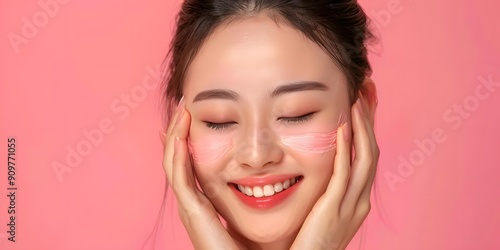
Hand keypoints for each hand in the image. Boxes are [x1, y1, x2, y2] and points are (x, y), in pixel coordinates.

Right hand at [161, 98, 242, 249]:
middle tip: (183, 105)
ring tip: (181, 112)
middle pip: (177, 159)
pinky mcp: (192, 212)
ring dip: (176, 136)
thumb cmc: (254, 245)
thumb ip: (254, 189)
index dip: (188, 138)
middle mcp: (193, 201)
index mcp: (204, 200)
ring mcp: (190, 206)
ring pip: (174, 164)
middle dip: (178, 131)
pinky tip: (180, 137)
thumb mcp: (252, 209)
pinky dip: (178, 157)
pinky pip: (180, 179)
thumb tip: (266, 170)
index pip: (190, 162)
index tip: (192, 114)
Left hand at [290, 91, 378, 249]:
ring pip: (364, 159)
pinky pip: (343, 173)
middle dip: (370, 122)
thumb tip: (321, 168)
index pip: (367, 157)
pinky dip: (345, 148)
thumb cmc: (309, 241)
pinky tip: (342, 128)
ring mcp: (351, 205)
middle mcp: (360, 200)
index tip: (365, 104)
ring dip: (362, 128)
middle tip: (368, 93)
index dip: (368, 129)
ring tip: (357, 101)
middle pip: (372, 152)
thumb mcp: (324, 211)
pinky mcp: (334, 208)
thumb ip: (327, 190)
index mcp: (358, 199)